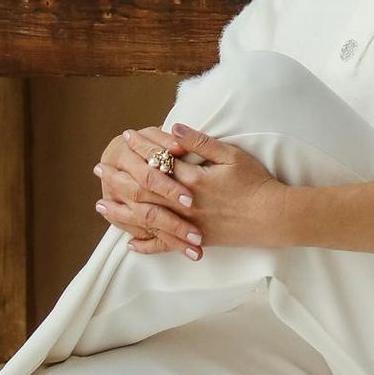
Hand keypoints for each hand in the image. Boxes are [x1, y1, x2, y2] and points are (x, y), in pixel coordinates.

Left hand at [94, 118, 285, 255]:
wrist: (273, 216)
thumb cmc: (255, 182)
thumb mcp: (231, 155)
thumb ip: (200, 142)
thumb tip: (173, 129)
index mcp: (192, 178)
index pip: (157, 160)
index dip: (140, 148)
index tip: (125, 138)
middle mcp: (184, 203)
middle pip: (143, 190)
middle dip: (120, 178)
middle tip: (100, 169)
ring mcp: (187, 224)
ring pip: (146, 218)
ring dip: (121, 211)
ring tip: (102, 205)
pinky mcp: (195, 240)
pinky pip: (165, 246)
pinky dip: (146, 245)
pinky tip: (129, 243)